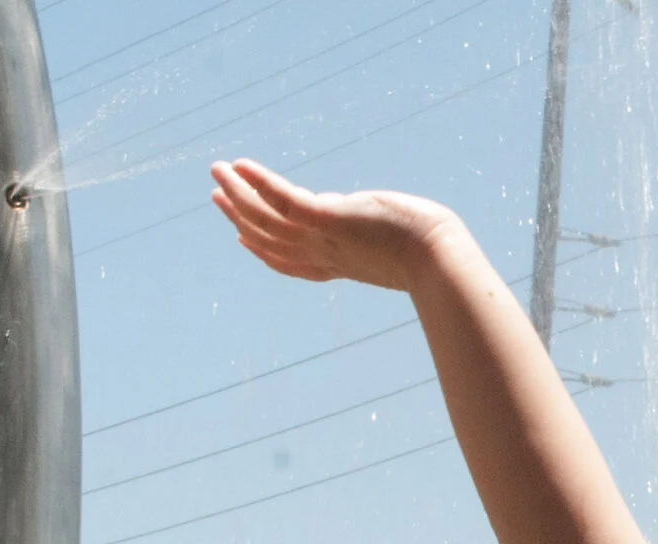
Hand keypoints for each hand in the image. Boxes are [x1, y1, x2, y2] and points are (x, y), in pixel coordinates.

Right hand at [211, 158, 464, 291]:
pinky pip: (282, 200)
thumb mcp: (393, 240)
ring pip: (266, 219)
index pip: (291, 261)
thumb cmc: (432, 251)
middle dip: (240, 217)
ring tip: (216, 171)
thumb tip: (356, 207)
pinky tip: (240, 165)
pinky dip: (258, 183)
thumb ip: (368, 227)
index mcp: (340, 265)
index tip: (242, 237)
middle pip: (270, 240)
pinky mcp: (328, 219)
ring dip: (237, 194)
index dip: (262, 250)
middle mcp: (325, 256)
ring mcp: (323, 240)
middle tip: (216, 195)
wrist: (440, 259)